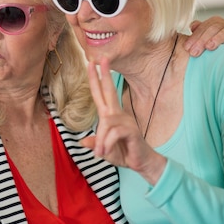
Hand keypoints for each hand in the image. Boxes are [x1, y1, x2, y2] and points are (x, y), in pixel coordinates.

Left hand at [82, 58, 165, 184]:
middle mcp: (118, 114)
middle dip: (103, 75)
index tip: (92, 64)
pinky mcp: (131, 130)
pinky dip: (106, 144)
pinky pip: (113, 133)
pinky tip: (105, 152)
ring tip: (100, 153)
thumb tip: (82, 141)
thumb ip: (94, 144)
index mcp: (110, 116)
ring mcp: (125, 121)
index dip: (96, 80)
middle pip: (108, 91)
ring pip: (106, 123)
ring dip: (100, 140)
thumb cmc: (123, 153)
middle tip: (96, 60)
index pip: (101, 94)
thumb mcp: (104, 150)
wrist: (141, 164)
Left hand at [185, 16, 223, 56]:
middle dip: (202, 40)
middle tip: (194, 53)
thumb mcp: (202, 40)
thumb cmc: (213, 49)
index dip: (194, 37)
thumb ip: (197, 32)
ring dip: (218, 38)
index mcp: (214, 23)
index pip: (203, 27)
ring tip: (210, 46)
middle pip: (214, 28)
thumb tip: (193, 26)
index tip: (187, 48)